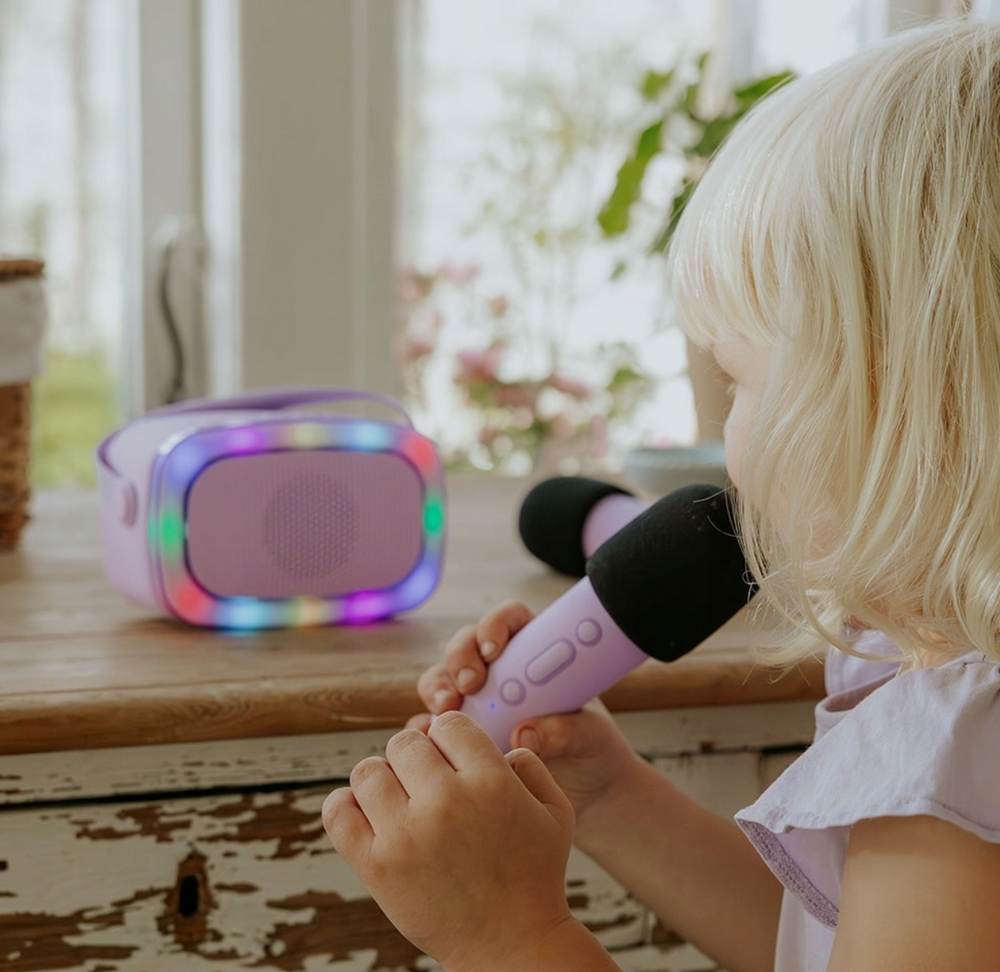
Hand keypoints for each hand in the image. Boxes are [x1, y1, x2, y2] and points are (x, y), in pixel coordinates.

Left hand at [323, 710, 576, 971]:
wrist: (512, 947)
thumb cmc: (534, 875)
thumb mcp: (555, 811)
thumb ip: (530, 763)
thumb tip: (496, 741)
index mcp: (491, 780)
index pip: (448, 724)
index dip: (448, 737)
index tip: (450, 757)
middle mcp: (447, 801)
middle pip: (405, 742)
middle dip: (415, 756)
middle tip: (426, 782)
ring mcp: (407, 834)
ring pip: (368, 771)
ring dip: (381, 779)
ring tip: (398, 800)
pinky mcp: (377, 866)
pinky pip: (338, 813)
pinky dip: (344, 805)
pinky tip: (365, 812)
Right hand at [410, 602, 648, 837]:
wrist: (588, 793)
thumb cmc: (592, 750)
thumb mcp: (590, 736)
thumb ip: (563, 731)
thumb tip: (526, 734)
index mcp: (536, 653)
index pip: (510, 621)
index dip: (497, 624)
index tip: (493, 648)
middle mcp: (501, 672)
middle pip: (468, 644)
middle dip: (461, 658)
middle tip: (469, 683)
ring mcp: (477, 702)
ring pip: (443, 679)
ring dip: (439, 689)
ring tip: (448, 713)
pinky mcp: (460, 737)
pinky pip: (432, 726)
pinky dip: (426, 731)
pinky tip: (432, 743)